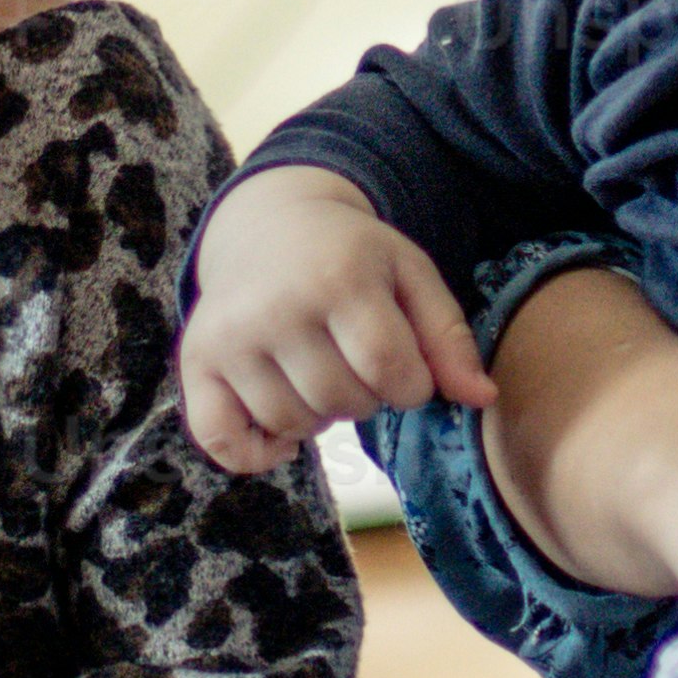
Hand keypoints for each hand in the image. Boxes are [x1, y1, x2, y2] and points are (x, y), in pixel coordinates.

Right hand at [180, 173, 484, 475]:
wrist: (265, 225)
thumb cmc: (351, 256)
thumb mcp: (410, 274)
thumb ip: (449, 336)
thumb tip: (481, 399)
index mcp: (338, 277)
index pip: (391, 370)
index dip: (411, 386)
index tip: (404, 368)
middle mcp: (275, 306)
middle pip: (343, 401)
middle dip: (365, 396)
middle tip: (354, 360)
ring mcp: (229, 336)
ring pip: (293, 424)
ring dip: (319, 416)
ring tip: (319, 373)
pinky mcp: (196, 361)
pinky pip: (223, 442)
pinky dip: (256, 453)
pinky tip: (280, 432)